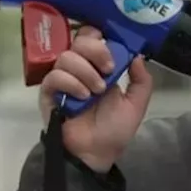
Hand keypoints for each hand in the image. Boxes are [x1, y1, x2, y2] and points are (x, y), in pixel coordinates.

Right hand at [37, 25, 153, 173]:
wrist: (96, 153)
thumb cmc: (114, 130)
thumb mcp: (136, 104)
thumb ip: (141, 80)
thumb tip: (137, 56)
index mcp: (99, 67)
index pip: (93, 37)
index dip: (102, 38)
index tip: (114, 51)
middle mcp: (80, 68)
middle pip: (79, 39)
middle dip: (96, 51)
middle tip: (108, 69)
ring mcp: (63, 79)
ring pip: (67, 56)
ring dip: (86, 72)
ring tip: (96, 92)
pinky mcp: (49, 93)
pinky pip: (54, 76)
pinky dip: (71, 83)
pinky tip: (82, 97)